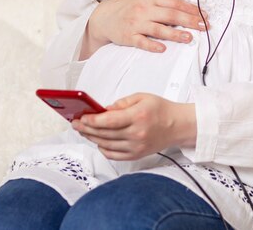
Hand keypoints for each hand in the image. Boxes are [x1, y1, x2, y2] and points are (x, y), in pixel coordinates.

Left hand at [72, 93, 195, 160]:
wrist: (177, 125)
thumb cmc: (160, 109)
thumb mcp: (141, 97)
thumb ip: (121, 103)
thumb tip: (104, 110)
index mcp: (138, 116)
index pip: (109, 121)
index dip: (92, 120)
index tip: (81, 118)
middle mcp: (136, 134)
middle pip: (104, 134)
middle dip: (86, 129)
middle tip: (75, 124)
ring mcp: (136, 147)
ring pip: (106, 145)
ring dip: (92, 138)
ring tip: (84, 131)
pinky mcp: (136, 155)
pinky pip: (113, 155)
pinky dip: (103, 148)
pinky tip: (98, 141)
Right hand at [80, 0, 208, 58]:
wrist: (103, 16)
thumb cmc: (128, 6)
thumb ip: (162, 3)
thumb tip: (186, 9)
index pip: (174, 2)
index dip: (191, 9)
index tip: (204, 15)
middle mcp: (143, 9)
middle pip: (170, 15)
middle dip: (189, 21)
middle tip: (203, 26)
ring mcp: (135, 23)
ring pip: (159, 29)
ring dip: (176, 34)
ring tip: (189, 38)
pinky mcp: (128, 36)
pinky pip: (142, 42)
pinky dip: (153, 45)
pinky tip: (163, 48)